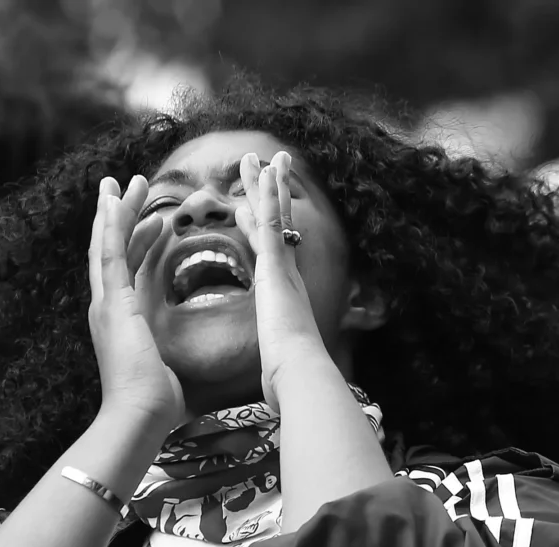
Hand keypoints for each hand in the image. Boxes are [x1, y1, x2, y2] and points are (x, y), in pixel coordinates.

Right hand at [88, 175, 182, 432]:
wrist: (138, 417)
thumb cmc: (155, 406)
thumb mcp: (167, 370)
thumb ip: (171, 357)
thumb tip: (186, 363)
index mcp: (121, 321)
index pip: (127, 271)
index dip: (137, 242)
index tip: (153, 219)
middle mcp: (108, 308)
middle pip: (110, 250)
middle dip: (117, 216)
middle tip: (123, 186)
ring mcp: (107, 304)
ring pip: (108, 244)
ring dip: (118, 210)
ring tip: (129, 182)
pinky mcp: (113, 303)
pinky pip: (111, 253)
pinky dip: (114, 224)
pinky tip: (119, 200)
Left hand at [238, 151, 330, 408]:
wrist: (301, 374)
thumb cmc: (292, 378)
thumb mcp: (283, 364)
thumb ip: (283, 360)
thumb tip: (284, 377)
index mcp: (284, 296)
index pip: (273, 253)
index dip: (265, 228)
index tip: (258, 208)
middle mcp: (287, 276)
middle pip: (279, 227)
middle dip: (271, 197)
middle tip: (268, 166)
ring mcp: (283, 268)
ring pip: (274, 216)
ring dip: (267, 185)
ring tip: (260, 156)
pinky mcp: (275, 266)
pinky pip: (271, 221)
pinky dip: (267, 196)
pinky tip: (263, 171)